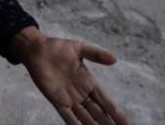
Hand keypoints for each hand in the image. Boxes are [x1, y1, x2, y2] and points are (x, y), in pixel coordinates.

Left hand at [13, 28, 129, 124]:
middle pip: (99, 113)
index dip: (117, 113)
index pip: (107, 101)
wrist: (37, 49)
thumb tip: (114, 59)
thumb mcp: (79, 49)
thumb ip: (96, 54)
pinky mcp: (56, 100)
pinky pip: (67, 116)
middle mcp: (81, 93)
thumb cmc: (57, 47)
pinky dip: (74, 124)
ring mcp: (69, 98)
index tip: (128, 124)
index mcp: (89, 82)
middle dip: (108, 124)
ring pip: (85, 118)